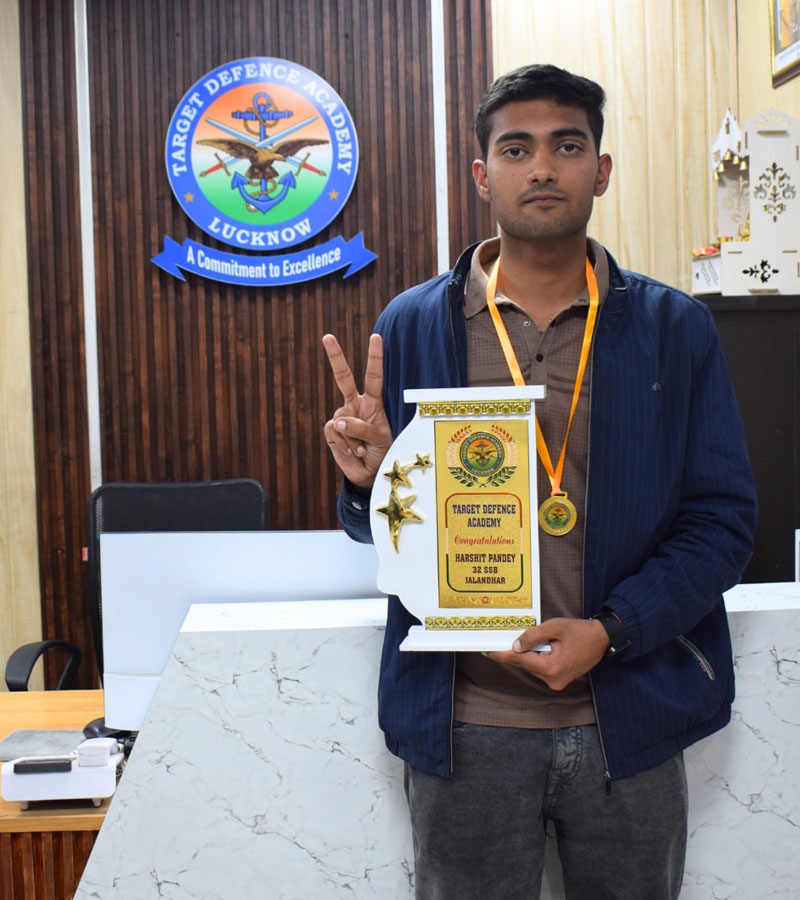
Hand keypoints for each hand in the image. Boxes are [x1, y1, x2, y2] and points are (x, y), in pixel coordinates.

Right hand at [322, 333, 392, 490]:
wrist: (370, 474)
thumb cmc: (382, 452)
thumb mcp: (380, 439)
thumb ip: (363, 428)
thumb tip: (338, 421)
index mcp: (373, 403)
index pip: (373, 376)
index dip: (374, 357)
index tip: (375, 337)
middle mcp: (356, 405)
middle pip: (343, 377)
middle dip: (335, 356)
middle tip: (327, 336)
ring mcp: (342, 417)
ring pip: (342, 418)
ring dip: (354, 437)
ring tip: (364, 449)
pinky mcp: (331, 431)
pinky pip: (334, 431)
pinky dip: (344, 444)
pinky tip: (353, 451)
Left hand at [485, 618, 610, 691]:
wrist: (602, 640)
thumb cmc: (581, 631)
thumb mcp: (555, 627)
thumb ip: (533, 636)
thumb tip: (515, 646)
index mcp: (552, 667)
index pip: (520, 660)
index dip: (501, 654)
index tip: (486, 651)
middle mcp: (553, 679)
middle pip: (524, 664)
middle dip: (511, 653)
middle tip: (493, 643)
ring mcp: (556, 681)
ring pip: (531, 666)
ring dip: (524, 655)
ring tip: (514, 641)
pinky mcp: (558, 679)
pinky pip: (539, 668)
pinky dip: (533, 658)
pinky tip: (529, 647)